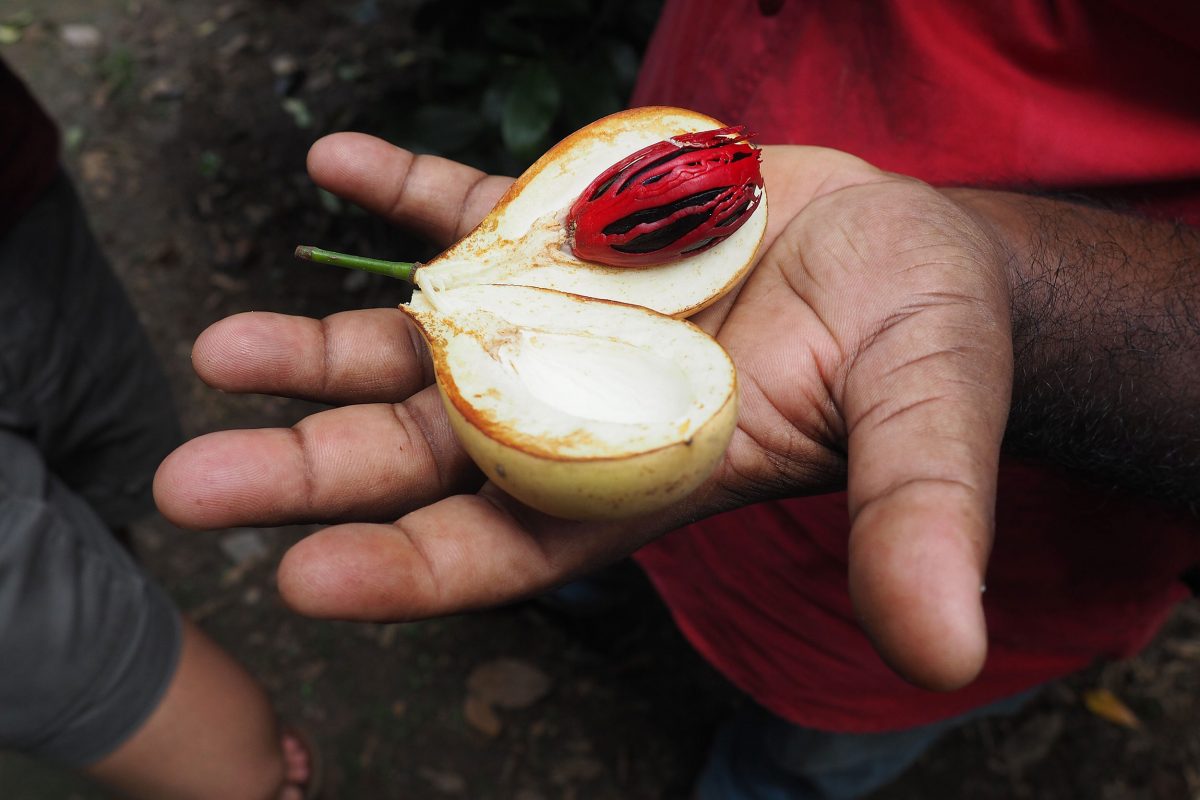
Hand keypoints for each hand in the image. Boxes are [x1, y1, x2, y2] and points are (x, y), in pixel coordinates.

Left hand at [155, 133, 1012, 690]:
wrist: (911, 251)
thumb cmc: (927, 344)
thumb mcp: (928, 419)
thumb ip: (918, 519)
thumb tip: (938, 642)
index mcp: (645, 473)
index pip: (510, 545)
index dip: (412, 569)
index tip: (307, 578)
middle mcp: (580, 407)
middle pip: (428, 454)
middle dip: (313, 470)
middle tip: (192, 485)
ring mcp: (562, 316)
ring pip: (421, 343)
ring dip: (324, 346)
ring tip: (223, 350)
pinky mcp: (571, 232)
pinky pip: (469, 209)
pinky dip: (402, 192)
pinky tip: (332, 164)